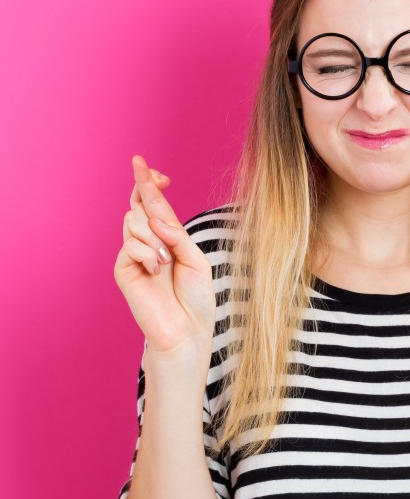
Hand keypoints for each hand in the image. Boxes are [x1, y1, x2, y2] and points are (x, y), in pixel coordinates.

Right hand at [113, 155, 216, 358]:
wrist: (186, 329)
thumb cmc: (195, 298)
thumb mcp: (196, 259)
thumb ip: (177, 236)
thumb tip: (155, 218)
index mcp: (167, 237)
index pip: (152, 203)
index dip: (149, 183)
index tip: (151, 168)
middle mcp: (148, 242)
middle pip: (139, 206)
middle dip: (149, 197)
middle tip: (163, 200)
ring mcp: (134, 255)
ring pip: (133, 221)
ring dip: (154, 237)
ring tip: (166, 262)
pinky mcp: (124, 269)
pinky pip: (130, 245)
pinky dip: (148, 254)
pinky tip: (156, 271)